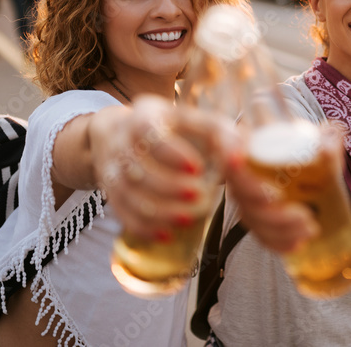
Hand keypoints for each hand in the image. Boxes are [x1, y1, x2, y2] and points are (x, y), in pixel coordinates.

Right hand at [90, 96, 227, 240]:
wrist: (123, 133)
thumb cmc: (172, 129)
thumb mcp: (197, 121)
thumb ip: (222, 135)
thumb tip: (240, 159)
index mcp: (144, 115)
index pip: (147, 130)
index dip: (170, 152)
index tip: (196, 167)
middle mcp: (121, 140)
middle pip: (137, 167)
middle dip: (168, 186)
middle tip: (197, 195)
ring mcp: (111, 167)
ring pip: (127, 194)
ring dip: (158, 211)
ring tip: (187, 219)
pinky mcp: (110, 191)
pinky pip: (121, 213)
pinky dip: (143, 227)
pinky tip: (166, 234)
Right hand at [222, 126, 345, 253]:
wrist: (306, 165)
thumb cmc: (306, 148)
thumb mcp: (319, 140)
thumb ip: (328, 136)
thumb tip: (331, 141)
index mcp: (248, 144)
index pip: (226, 150)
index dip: (232, 164)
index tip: (251, 173)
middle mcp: (240, 171)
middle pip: (243, 196)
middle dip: (272, 213)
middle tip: (304, 215)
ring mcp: (245, 197)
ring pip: (252, 218)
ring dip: (279, 230)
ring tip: (310, 229)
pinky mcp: (254, 217)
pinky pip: (258, 234)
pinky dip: (276, 243)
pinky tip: (296, 245)